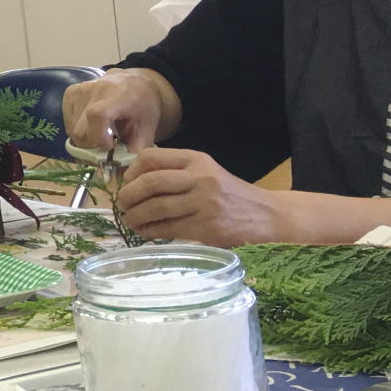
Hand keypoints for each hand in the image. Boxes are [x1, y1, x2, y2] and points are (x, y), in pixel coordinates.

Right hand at [63, 70, 164, 151]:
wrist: (135, 83)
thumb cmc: (143, 107)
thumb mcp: (146, 131)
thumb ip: (133, 154)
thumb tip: (115, 177)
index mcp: (119, 95)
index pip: (97, 115)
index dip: (98, 138)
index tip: (110, 147)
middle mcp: (95, 89)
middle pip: (80, 130)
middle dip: (92, 147)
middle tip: (107, 149)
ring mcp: (79, 90)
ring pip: (72, 130)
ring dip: (85, 140)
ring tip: (102, 136)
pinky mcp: (70, 93)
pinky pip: (68, 123)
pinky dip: (79, 131)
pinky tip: (92, 127)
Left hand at [116, 147, 283, 246]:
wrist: (269, 216)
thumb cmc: (231, 195)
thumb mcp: (206, 173)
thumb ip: (177, 173)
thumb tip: (133, 182)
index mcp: (197, 159)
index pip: (151, 157)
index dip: (131, 171)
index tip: (125, 183)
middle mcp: (200, 177)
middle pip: (150, 182)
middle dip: (128, 195)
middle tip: (121, 205)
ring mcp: (204, 202)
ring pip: (156, 207)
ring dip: (135, 216)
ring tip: (129, 220)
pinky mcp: (207, 227)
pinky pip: (168, 228)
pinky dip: (150, 231)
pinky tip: (144, 233)